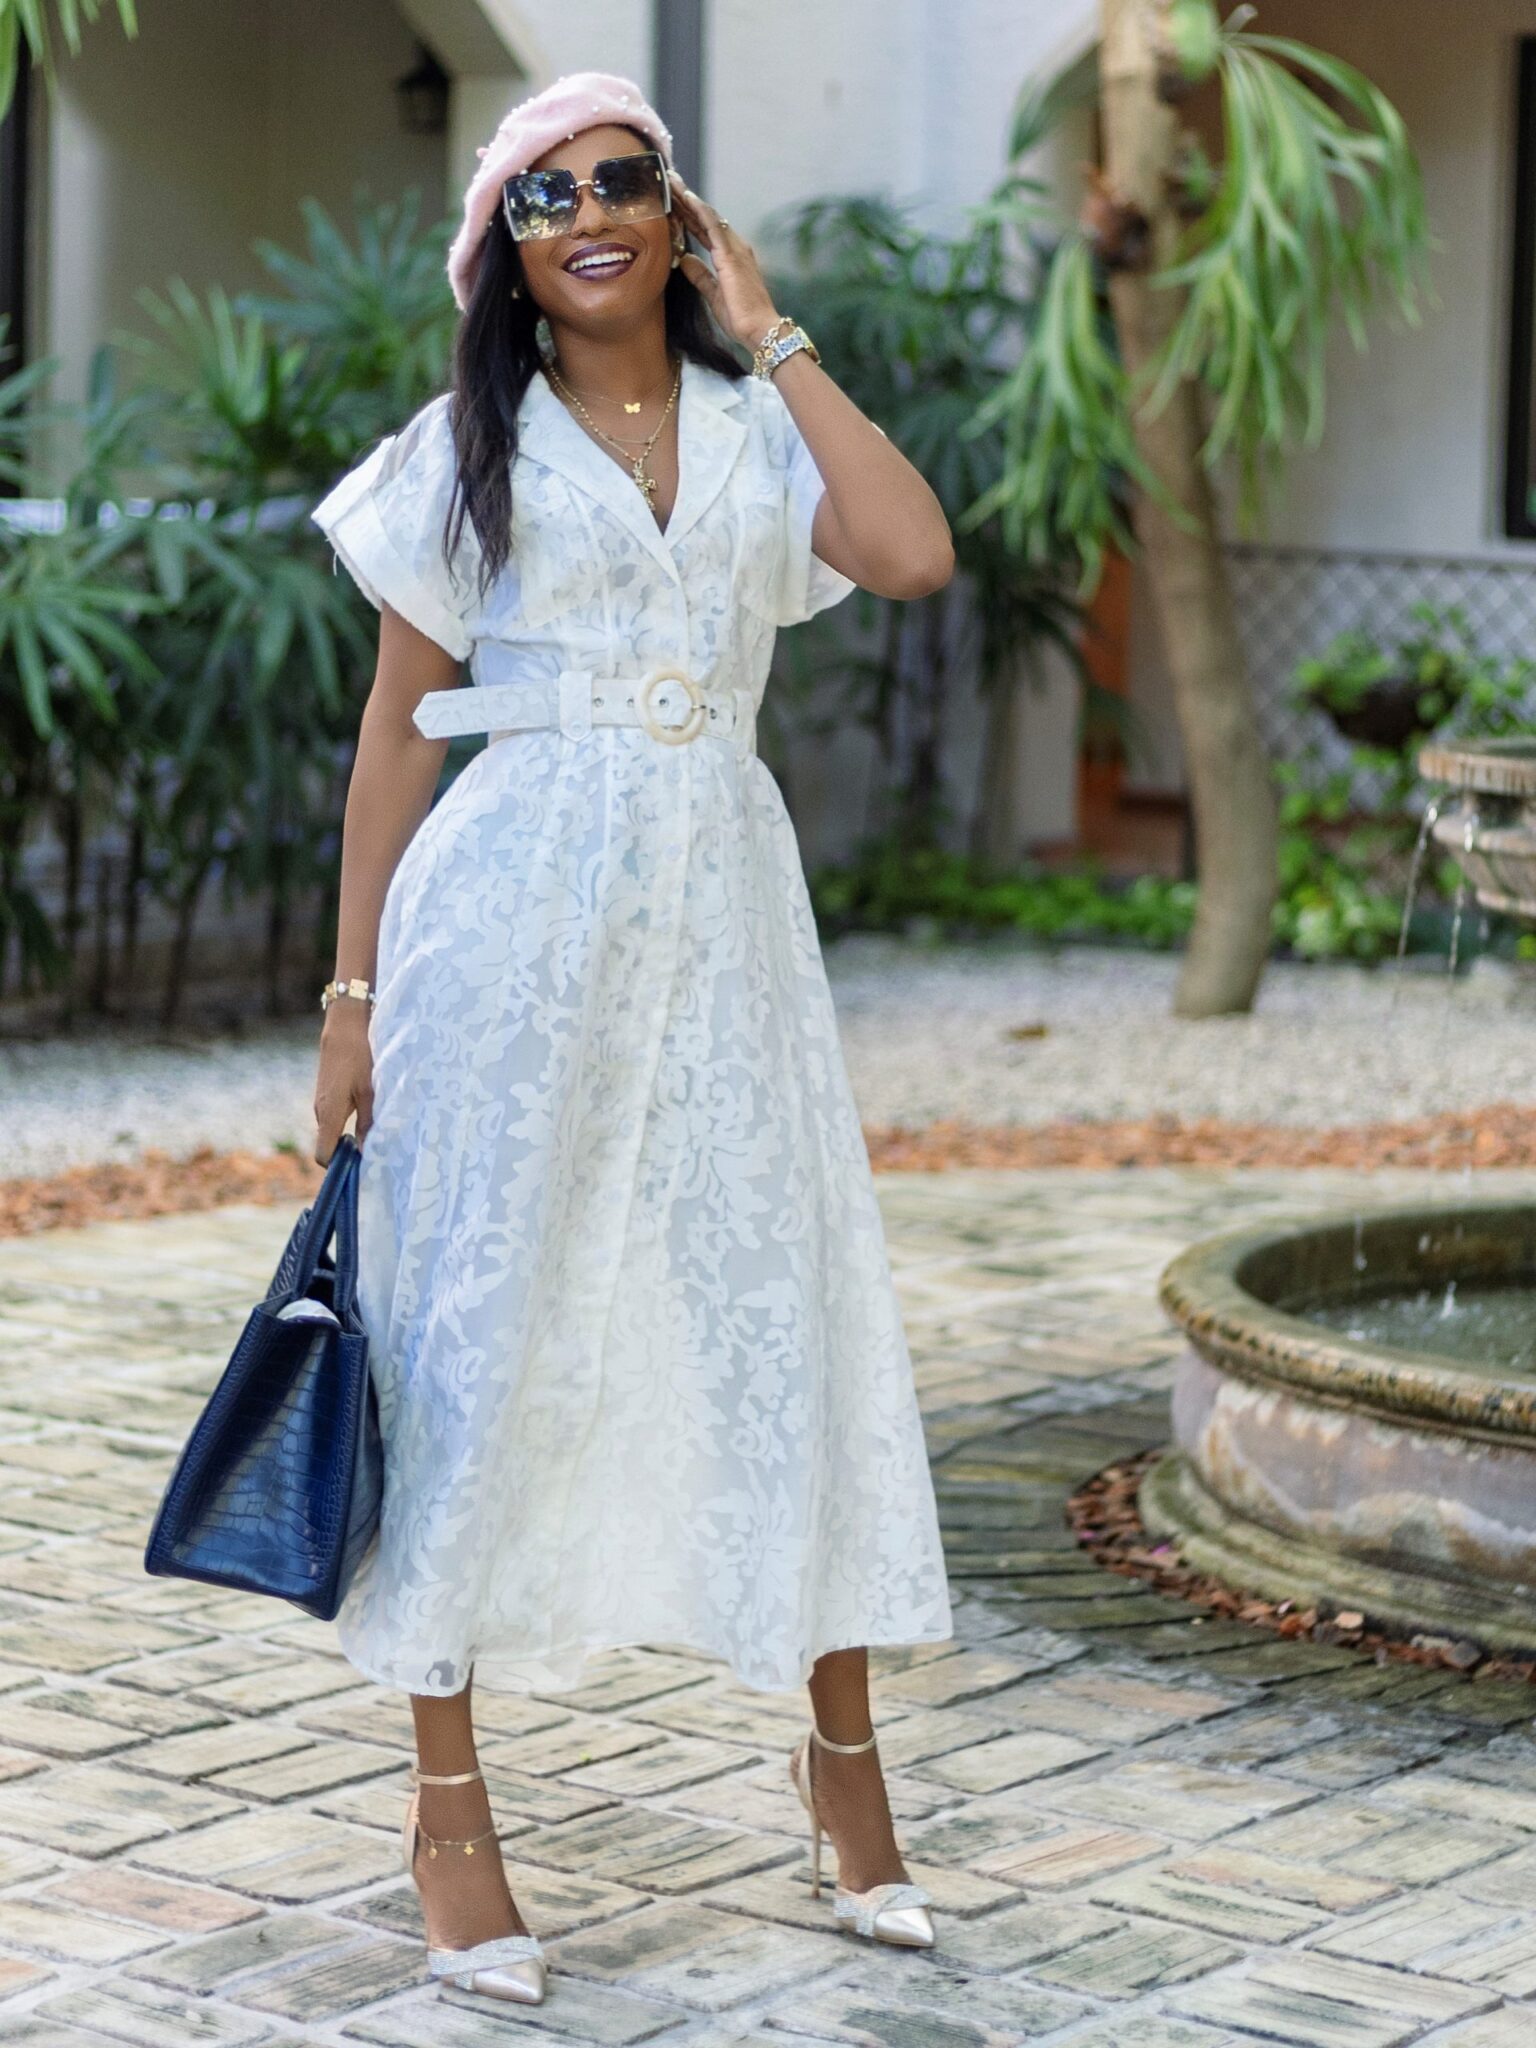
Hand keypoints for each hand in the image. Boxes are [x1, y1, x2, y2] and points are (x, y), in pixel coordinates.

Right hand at [314, 1002, 372, 1162]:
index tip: (360, 1167)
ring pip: (331, 1132)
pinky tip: (366, 1116)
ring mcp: (320, 1102)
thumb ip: (368, 1122)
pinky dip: (346, 1124)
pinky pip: (333, 1119)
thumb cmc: (360, 1056)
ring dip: (348, 1138)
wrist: (344, 1026)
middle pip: (328, 1146)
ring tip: (374, 1136)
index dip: (338, 1167)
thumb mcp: (370, 1091)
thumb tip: (366, 1151)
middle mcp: (319, 1112)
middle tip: (374, 1154)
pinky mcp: (325, 1094)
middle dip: (348, 1155)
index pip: (323, 1155)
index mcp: (328, 1114)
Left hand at [668, 170, 782, 352]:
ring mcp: (734, 248)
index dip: (687, 216)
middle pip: (705, 218)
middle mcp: (734, 247)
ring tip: (672, 182)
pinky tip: (687, 197)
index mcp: (730, 257)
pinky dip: (699, 210)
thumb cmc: (741, 319)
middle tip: (669, 181)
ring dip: (689, 198)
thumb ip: (700, 276)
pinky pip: (713, 225)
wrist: (760, 330)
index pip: (704, 231)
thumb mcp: (713, 296)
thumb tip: (684, 259)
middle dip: (686, 200)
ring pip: (707, 216)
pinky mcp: (731, 254)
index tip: (672, 202)